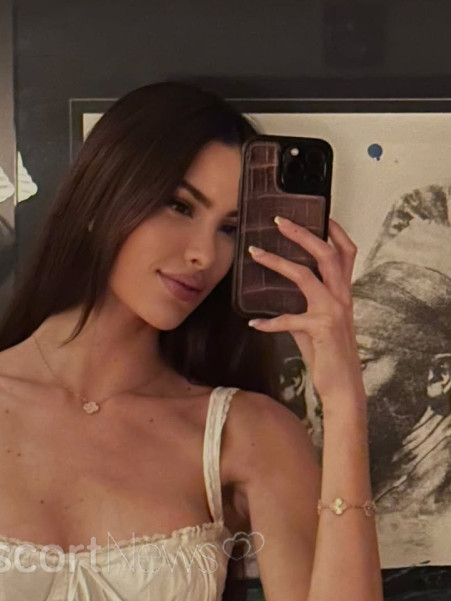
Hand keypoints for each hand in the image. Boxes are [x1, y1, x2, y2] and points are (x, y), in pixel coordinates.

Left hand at [247, 215, 364, 403]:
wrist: (343, 386)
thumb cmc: (329, 357)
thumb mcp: (313, 328)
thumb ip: (300, 311)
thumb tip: (276, 305)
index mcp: (343, 294)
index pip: (345, 253)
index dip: (334, 231)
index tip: (320, 214)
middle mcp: (342, 298)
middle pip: (326, 254)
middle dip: (302, 234)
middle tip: (279, 221)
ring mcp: (333, 311)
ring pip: (305, 276)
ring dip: (277, 262)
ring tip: (256, 254)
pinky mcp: (321, 329)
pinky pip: (290, 320)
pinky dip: (269, 322)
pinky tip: (254, 324)